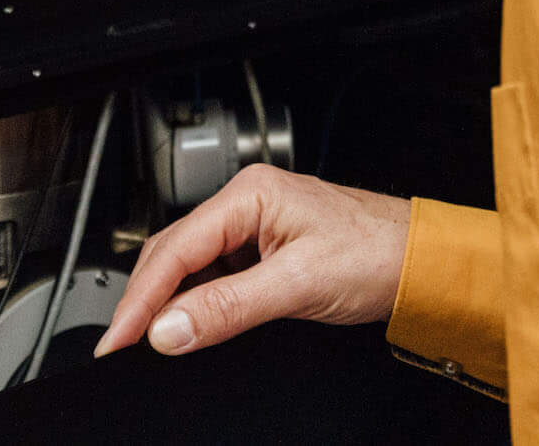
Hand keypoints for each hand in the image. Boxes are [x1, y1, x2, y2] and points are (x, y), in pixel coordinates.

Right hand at [95, 166, 410, 358]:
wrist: (422, 260)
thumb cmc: (377, 252)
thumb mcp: (298, 285)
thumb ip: (228, 307)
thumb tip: (168, 329)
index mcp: (250, 193)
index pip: (175, 249)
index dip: (139, 299)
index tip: (116, 339)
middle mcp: (249, 201)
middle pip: (174, 252)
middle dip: (145, 300)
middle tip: (120, 346)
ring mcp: (257, 224)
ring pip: (192, 265)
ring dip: (170, 302)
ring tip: (150, 340)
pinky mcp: (267, 247)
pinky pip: (216, 274)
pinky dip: (198, 301)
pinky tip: (192, 324)